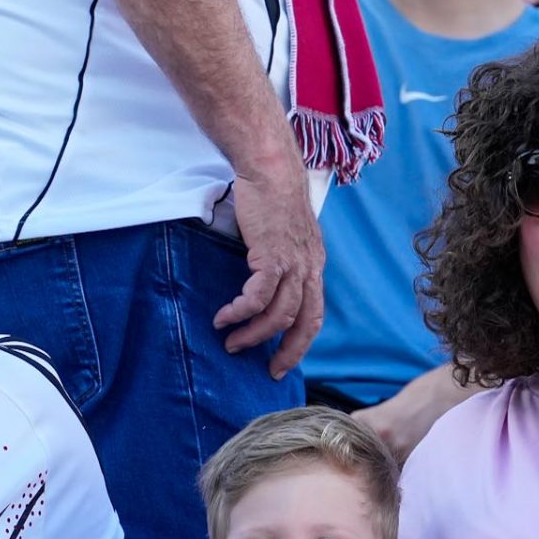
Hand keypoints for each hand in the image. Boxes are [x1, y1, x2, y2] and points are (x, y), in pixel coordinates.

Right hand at [216, 162, 324, 377]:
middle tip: (267, 369)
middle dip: (287, 351)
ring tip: (231, 342)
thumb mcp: (284, 235)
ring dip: (254, 333)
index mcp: (313, 265)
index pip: (314, 314)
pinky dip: (240, 311)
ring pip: (279, 314)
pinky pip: (257, 296)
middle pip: (304, 322)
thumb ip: (281, 259)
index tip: (282, 360)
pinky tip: (224, 316)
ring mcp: (293, 263)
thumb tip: (264, 282)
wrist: (270, 169)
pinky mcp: (271, 255)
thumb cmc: (271, 197)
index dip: (300, 341)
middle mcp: (309, 268)